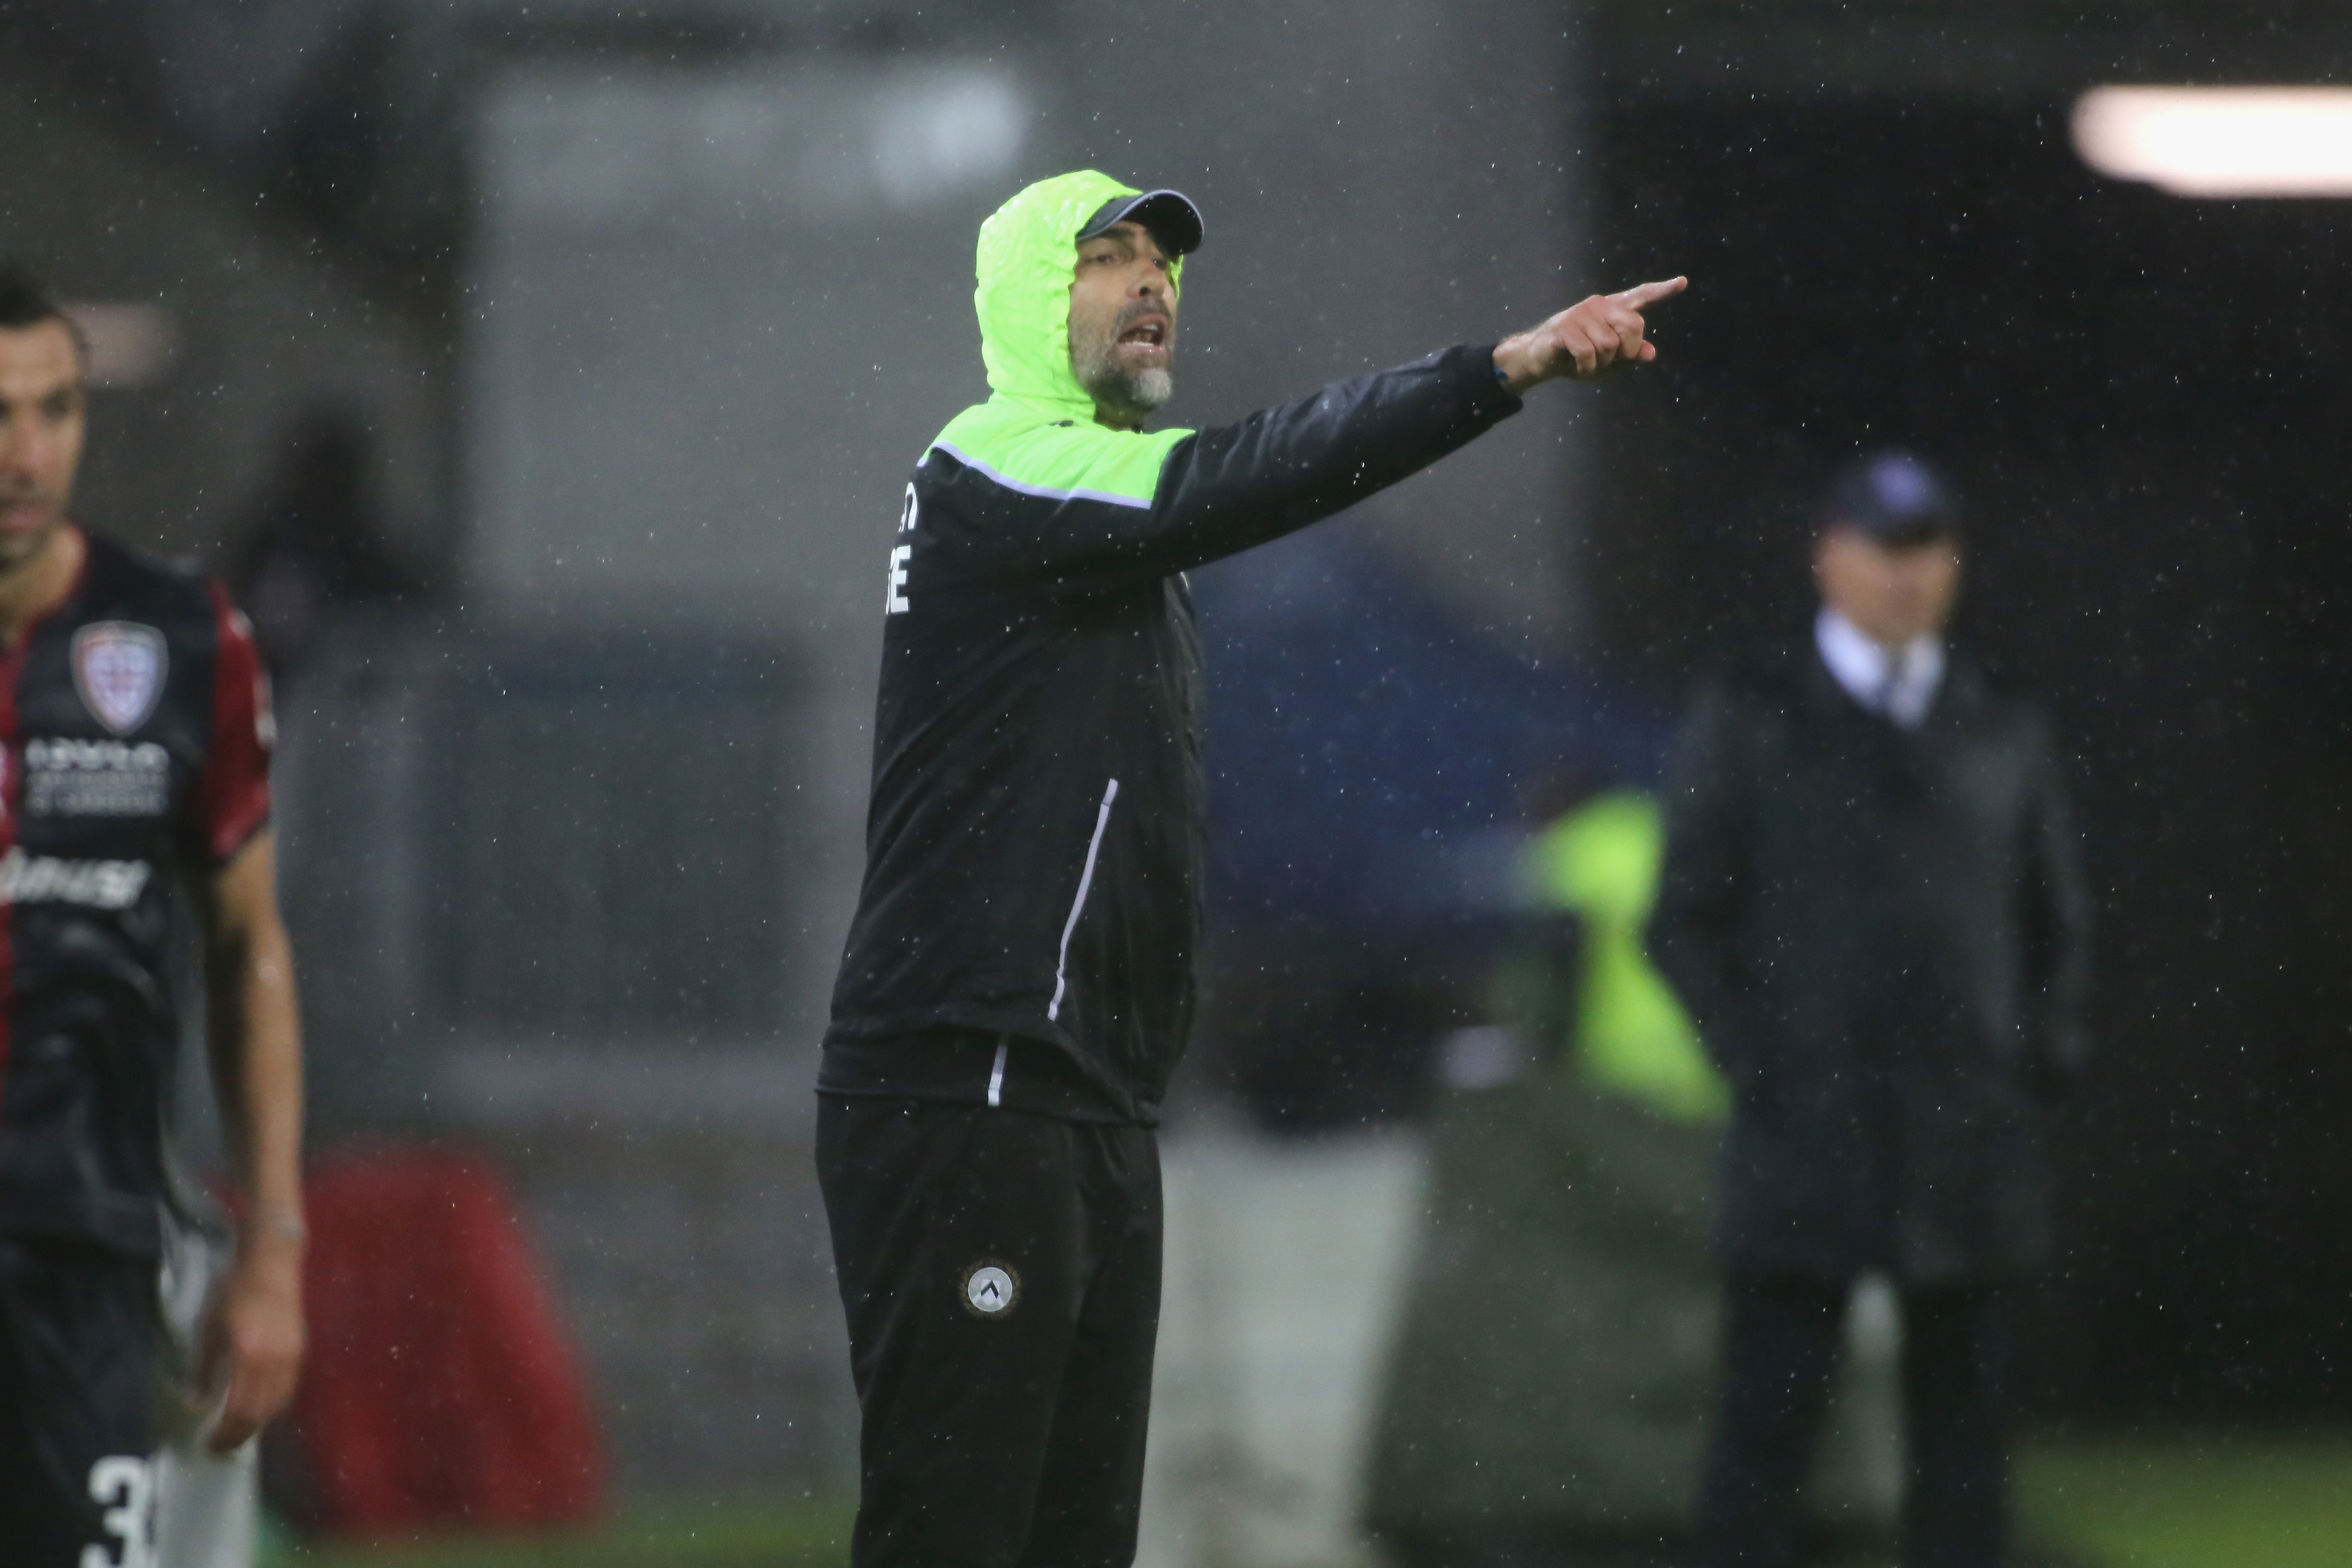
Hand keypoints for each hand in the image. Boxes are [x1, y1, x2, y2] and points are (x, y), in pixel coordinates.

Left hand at [194, 1226, 305, 1452]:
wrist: (271, 1264)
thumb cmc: (234, 1292)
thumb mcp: (209, 1329)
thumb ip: (203, 1368)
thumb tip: (197, 1402)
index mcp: (249, 1357)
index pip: (240, 1410)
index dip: (225, 1434)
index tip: (209, 1445)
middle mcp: (275, 1362)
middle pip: (261, 1414)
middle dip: (240, 1435)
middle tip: (221, 1447)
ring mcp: (292, 1357)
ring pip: (278, 1405)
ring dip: (257, 1424)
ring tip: (238, 1433)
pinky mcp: (300, 1350)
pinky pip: (288, 1390)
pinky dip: (272, 1406)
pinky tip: (258, 1408)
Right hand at [1492, 277, 1686, 391]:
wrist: (1539, 359)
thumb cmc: (1576, 358)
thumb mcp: (1608, 361)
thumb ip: (1630, 356)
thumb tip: (1651, 353)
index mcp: (1613, 310)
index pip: (1641, 296)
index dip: (1663, 291)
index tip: (1682, 282)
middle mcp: (1600, 305)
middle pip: (1633, 326)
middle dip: (1625, 352)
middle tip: (1608, 361)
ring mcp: (1582, 313)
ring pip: (1610, 345)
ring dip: (1601, 365)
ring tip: (1587, 363)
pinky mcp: (1565, 327)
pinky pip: (1589, 353)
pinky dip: (1586, 369)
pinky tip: (1577, 367)